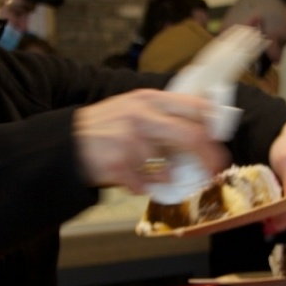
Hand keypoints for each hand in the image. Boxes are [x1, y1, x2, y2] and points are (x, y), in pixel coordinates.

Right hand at [73, 89, 228, 193]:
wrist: (66, 143)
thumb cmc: (104, 128)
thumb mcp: (133, 108)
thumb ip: (163, 115)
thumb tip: (200, 129)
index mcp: (148, 99)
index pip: (195, 107)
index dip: (214, 127)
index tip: (219, 142)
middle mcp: (141, 116)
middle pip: (191, 136)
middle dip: (208, 157)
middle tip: (213, 170)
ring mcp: (130, 141)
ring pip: (168, 168)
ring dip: (164, 176)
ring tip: (150, 172)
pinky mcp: (119, 165)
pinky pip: (147, 184)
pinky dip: (145, 186)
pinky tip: (133, 178)